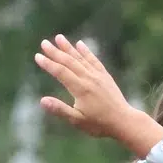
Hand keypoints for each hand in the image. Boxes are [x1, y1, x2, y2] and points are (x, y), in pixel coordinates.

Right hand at [35, 36, 151, 148]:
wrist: (124, 121)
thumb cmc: (99, 124)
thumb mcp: (77, 120)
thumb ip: (60, 109)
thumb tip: (42, 100)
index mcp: (80, 89)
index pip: (60, 72)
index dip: (48, 64)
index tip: (37, 56)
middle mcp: (89, 79)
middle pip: (69, 62)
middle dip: (55, 52)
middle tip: (44, 43)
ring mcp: (98, 76)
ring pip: (81, 58)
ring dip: (69, 48)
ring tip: (59, 37)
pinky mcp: (105, 76)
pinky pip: (94, 60)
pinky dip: (86, 52)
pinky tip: (80, 44)